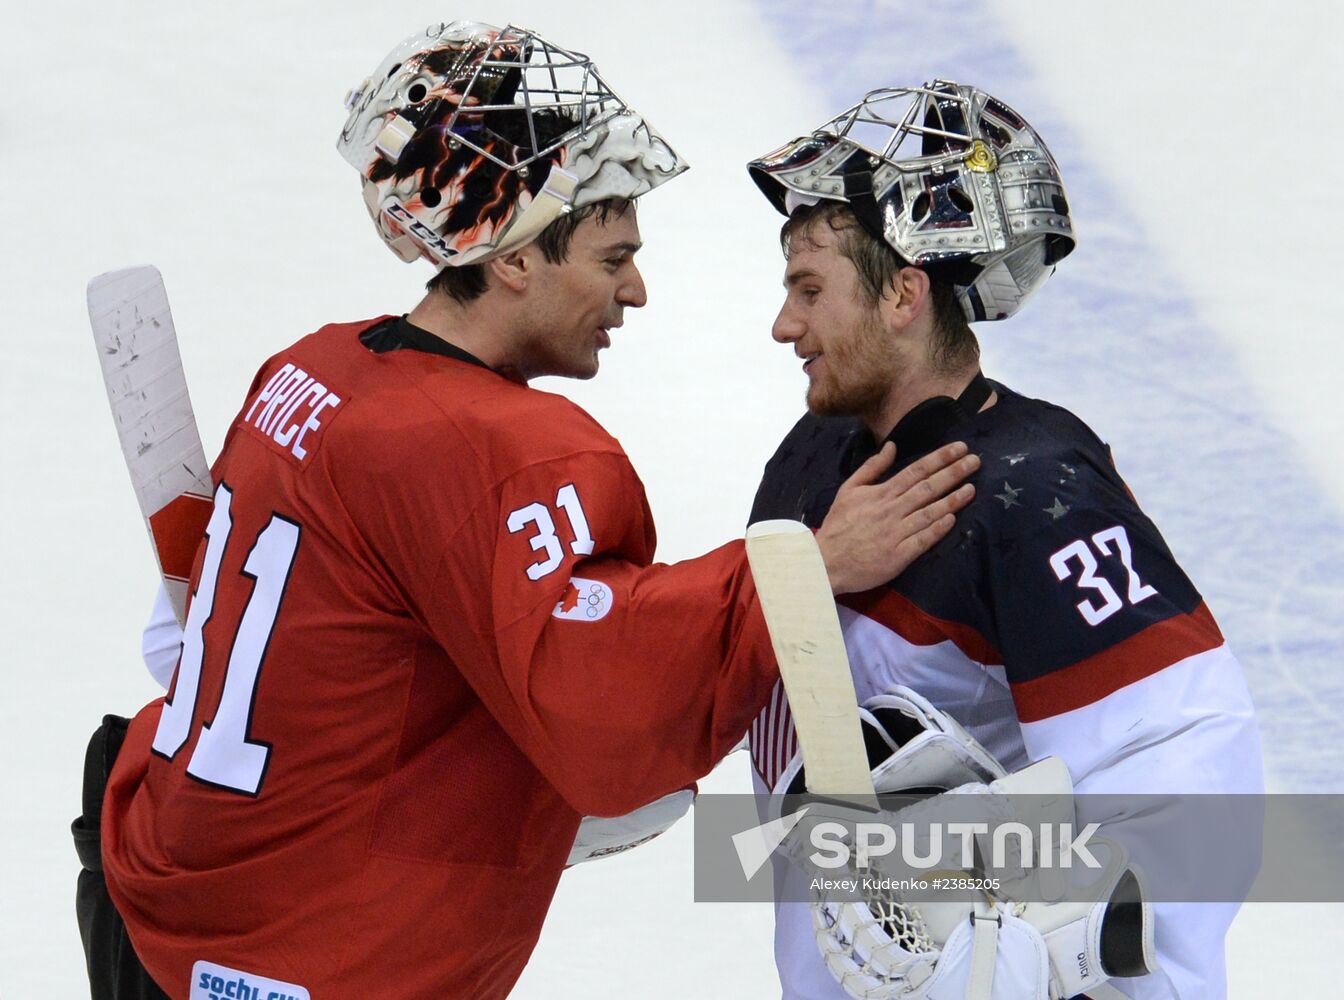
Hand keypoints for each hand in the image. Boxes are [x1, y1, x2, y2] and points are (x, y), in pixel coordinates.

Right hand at [815, 441, 977, 594]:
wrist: (826, 562)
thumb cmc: (838, 525)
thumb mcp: (848, 490)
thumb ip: (871, 468)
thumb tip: (892, 447)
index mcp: (880, 493)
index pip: (916, 471)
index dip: (940, 458)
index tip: (960, 448)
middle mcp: (891, 510)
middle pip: (927, 488)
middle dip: (953, 473)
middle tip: (976, 461)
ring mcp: (896, 533)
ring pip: (929, 513)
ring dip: (952, 499)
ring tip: (972, 488)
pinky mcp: (899, 555)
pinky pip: (922, 540)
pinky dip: (938, 529)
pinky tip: (953, 519)